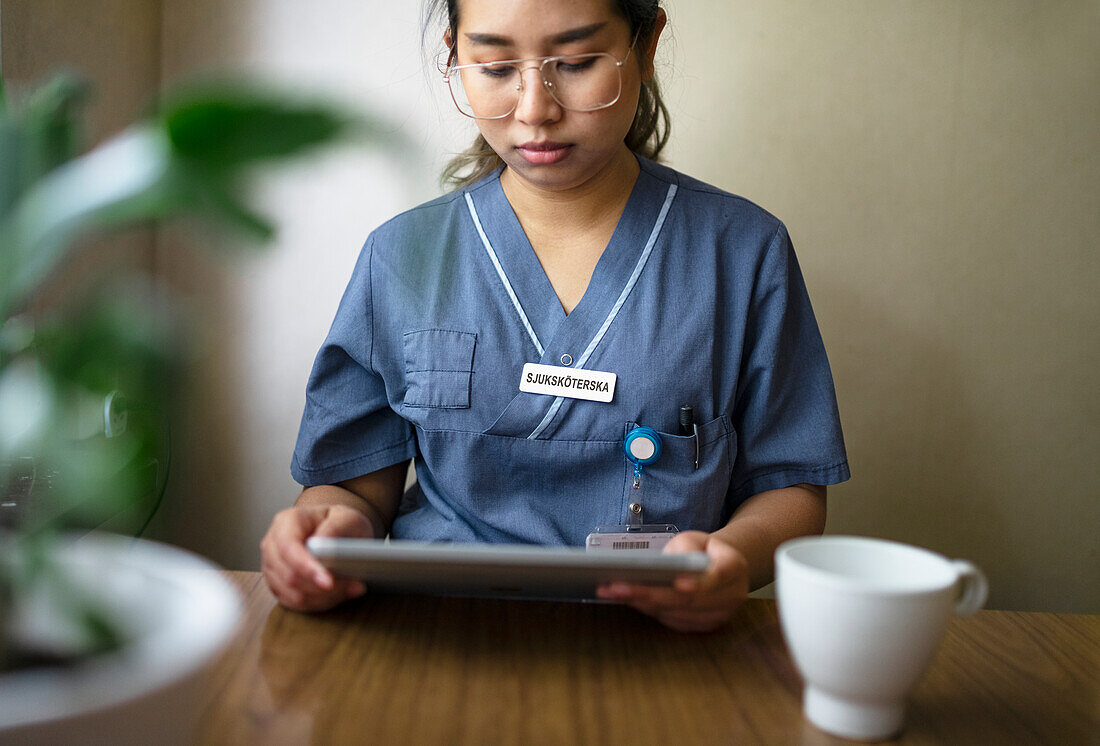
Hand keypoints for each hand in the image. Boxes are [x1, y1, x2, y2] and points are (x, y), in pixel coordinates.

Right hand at [260, 505, 372, 611]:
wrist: (337, 531)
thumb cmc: (341, 522)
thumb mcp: (347, 518)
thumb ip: (335, 528)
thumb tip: (322, 544)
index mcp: (287, 522)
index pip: (288, 547)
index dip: (306, 567)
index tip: (329, 582)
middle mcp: (273, 544)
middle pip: (289, 576)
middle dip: (321, 587)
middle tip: (354, 586)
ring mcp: (272, 566)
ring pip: (293, 595)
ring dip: (324, 597)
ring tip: (351, 589)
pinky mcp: (278, 585)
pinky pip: (295, 604)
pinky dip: (320, 603)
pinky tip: (339, 594)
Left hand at [596, 531, 748, 631]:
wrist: (717, 566)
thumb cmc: (702, 549)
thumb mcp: (695, 538)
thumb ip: (685, 548)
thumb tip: (667, 567)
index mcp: (734, 566)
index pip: (719, 575)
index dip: (699, 583)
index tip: (678, 584)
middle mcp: (733, 594)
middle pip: (690, 600)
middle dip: (651, 594)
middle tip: (617, 586)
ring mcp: (721, 615)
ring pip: (679, 613)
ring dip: (643, 604)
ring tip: (613, 592)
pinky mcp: (705, 627)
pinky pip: (675, 622)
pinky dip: (650, 611)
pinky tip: (628, 600)